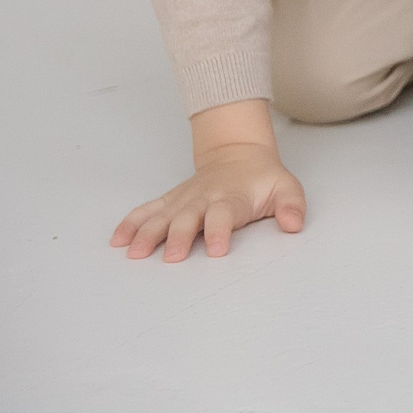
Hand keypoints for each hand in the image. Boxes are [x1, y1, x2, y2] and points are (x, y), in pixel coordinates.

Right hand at [111, 97, 304, 261]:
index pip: (225, 215)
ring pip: (162, 215)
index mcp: (231, 197)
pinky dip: (131, 223)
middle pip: (188, 217)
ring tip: (135, 253)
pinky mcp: (170, 200)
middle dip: (180, 237)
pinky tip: (118, 240)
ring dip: (148, 233)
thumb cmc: (262, 178)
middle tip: (172, 258)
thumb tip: (294, 224)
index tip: (217, 250)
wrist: (239, 154)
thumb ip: (291, 206)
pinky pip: (147, 210)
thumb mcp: (286, 188)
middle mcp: (204, 198)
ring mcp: (184, 199)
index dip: (220, 231)